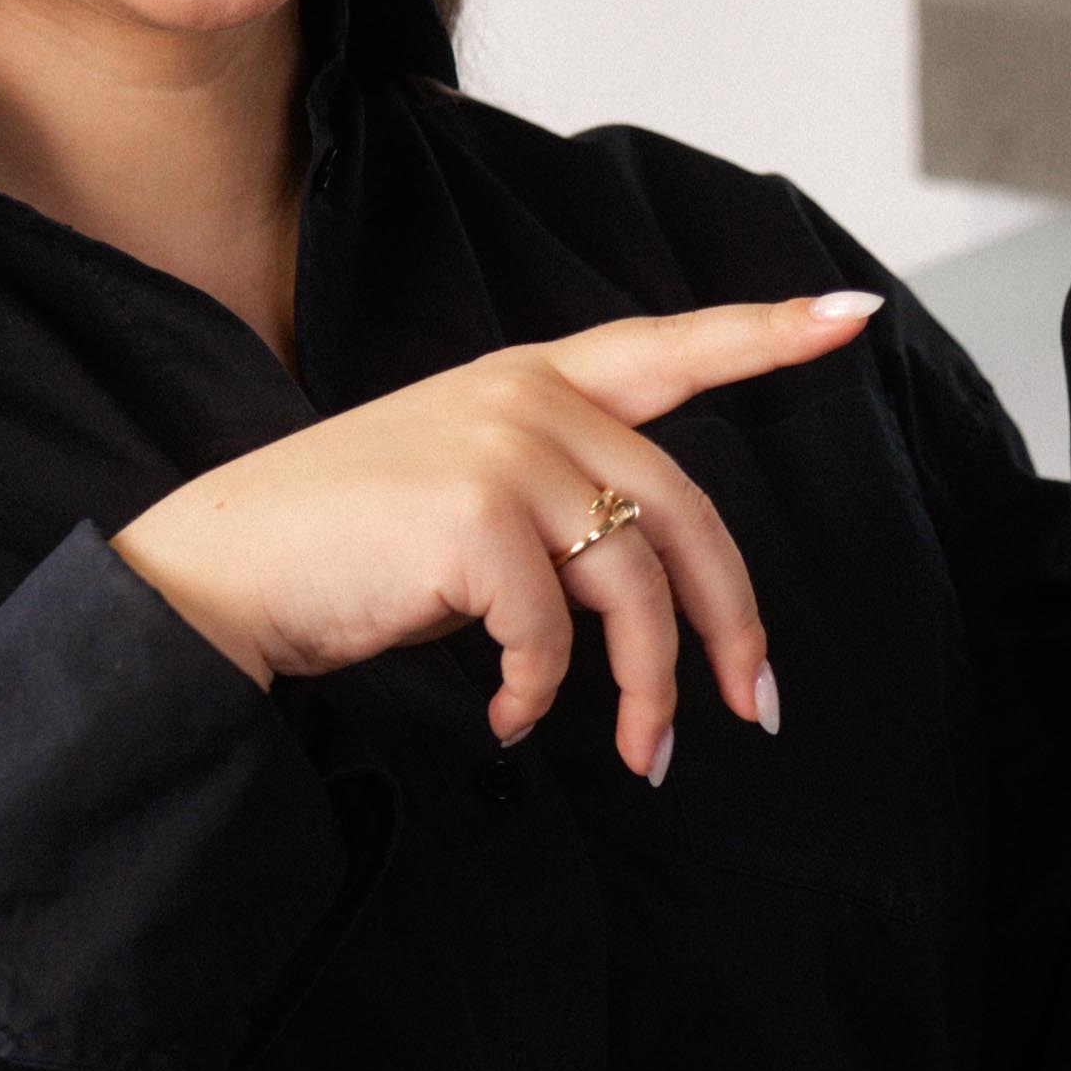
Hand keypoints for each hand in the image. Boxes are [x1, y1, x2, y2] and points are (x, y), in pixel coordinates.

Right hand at [112, 292, 882, 774]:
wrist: (218, 570)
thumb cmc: (344, 546)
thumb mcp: (465, 491)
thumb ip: (558, 498)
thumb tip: (650, 595)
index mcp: (533, 376)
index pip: (671, 344)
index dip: (767, 334)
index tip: (852, 315)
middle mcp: (529, 395)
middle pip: (686, 515)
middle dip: (733, 626)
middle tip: (757, 709)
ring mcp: (504, 448)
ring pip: (635, 586)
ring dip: (648, 690)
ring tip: (642, 755)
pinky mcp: (476, 517)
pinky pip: (556, 634)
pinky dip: (542, 695)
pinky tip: (507, 718)